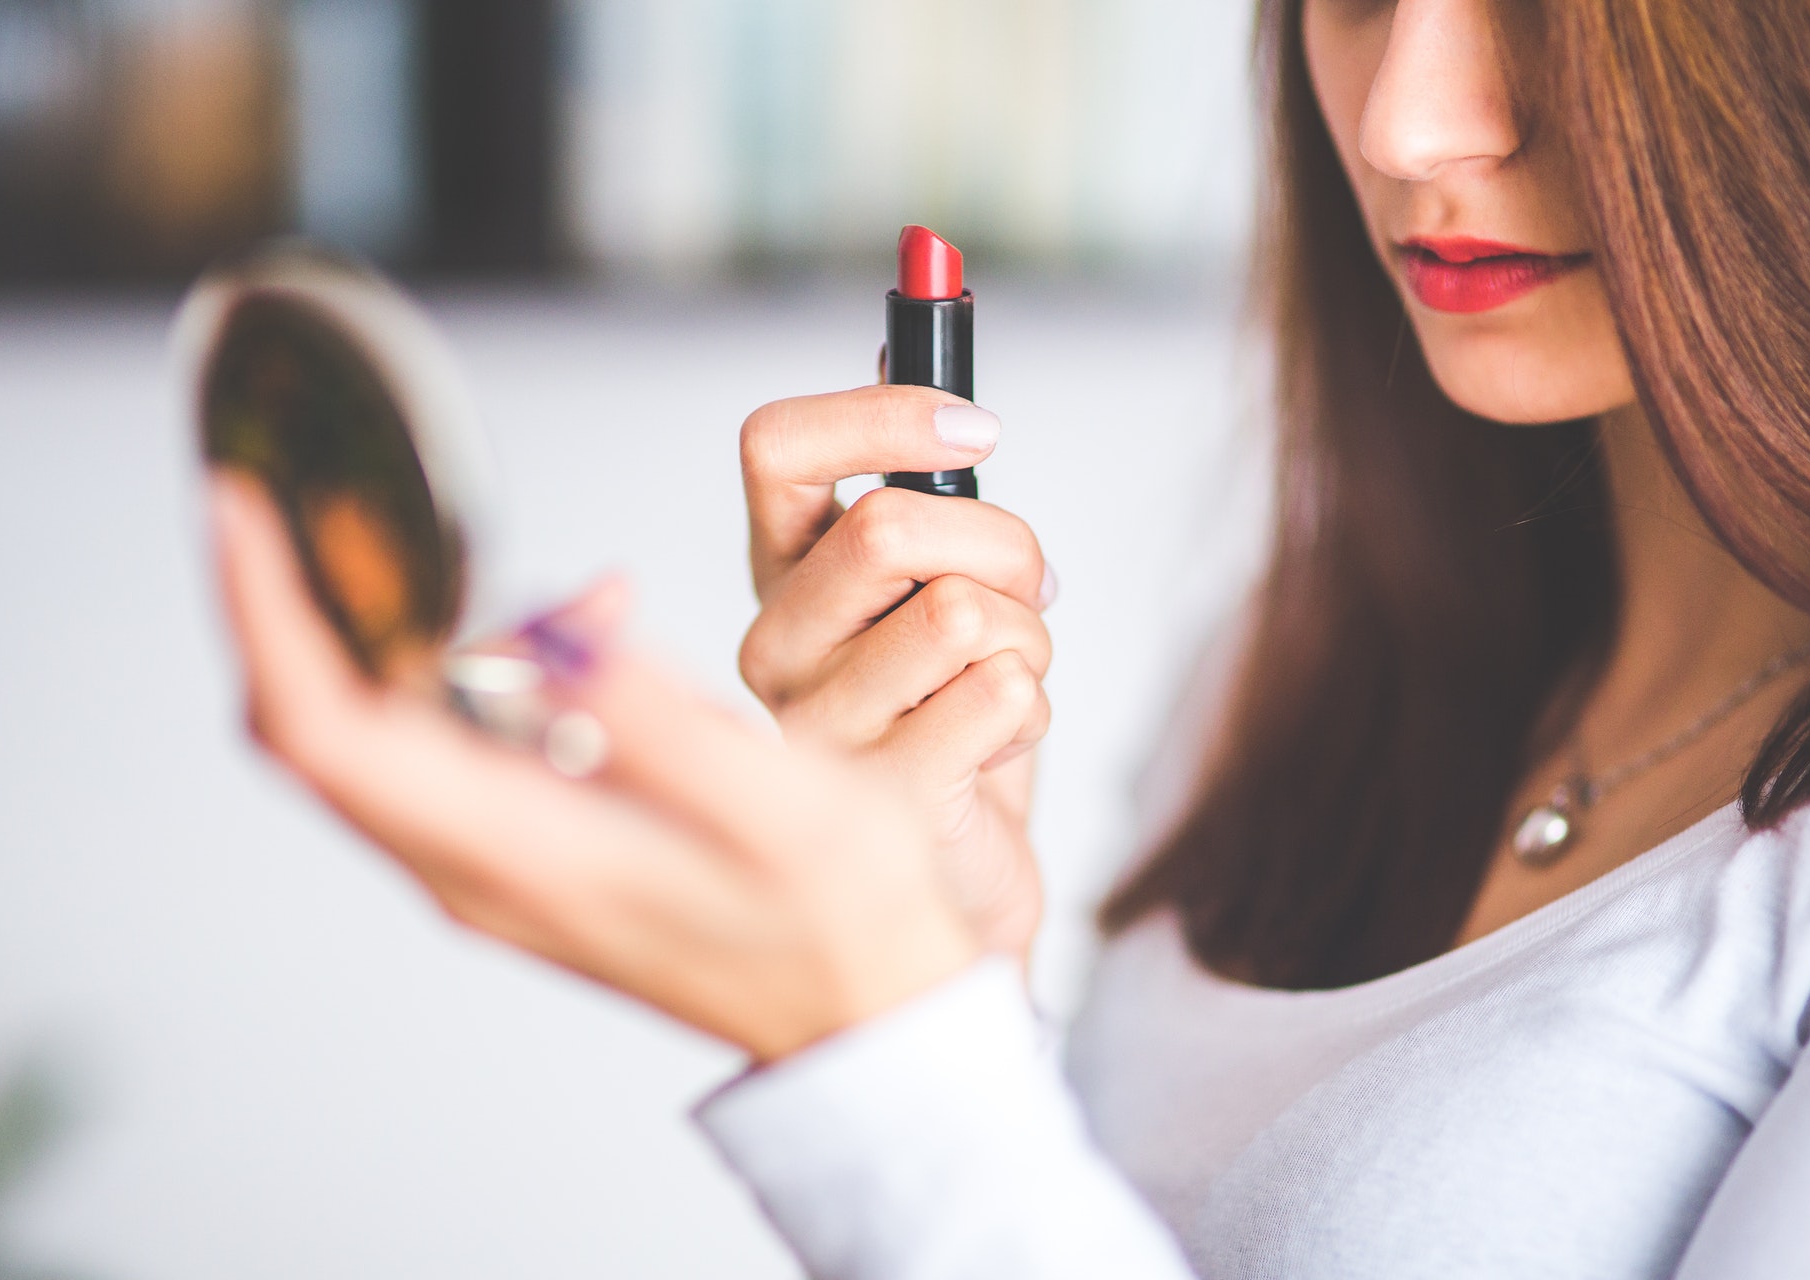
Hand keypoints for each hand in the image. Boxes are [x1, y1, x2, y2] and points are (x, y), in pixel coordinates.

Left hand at [210, 473, 979, 1062]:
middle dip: (299, 601)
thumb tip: (551, 630)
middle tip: (324, 496)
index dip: (270, 612)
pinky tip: (593, 632)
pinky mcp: (521, 854)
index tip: (242, 508)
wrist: (862, 1016)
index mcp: (522, 853)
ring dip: (416, 627)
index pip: (330, 729)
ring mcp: (491, 868)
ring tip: (556, 580)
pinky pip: (448, 746)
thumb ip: (660, 724)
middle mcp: (476, 868)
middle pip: (320, 727)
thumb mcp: (786, 812)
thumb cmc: (841, 924)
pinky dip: (482, 664)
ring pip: (375, 733)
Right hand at [738, 386, 1053, 956]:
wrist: (961, 875)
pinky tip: (997, 745)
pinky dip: (1034, 710)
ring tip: (1005, 682)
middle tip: (1025, 592)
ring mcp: (817, 727)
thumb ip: (921, 481)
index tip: (979, 431)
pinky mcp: (879, 799)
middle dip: (1005, 548)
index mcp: (783, 574)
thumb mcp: (940, 580)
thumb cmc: (951, 715)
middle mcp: (775, 644)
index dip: (883, 413)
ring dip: (1030, 639)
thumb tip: (913, 330)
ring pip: (965, 613)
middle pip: (892, 526)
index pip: (776, 447)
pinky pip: (1003, 696)